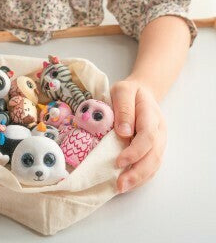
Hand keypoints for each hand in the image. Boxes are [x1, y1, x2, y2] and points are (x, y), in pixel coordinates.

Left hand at [110, 79, 166, 193]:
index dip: (135, 151)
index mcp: (151, 114)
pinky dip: (140, 178)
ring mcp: (159, 142)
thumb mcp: (122, 90)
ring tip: (121, 188)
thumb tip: (123, 132)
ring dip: (139, 179)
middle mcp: (159, 131)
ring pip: (154, 164)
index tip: (118, 161)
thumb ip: (123, 108)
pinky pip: (150, 166)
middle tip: (120, 184)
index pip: (147, 136)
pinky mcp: (154, 149)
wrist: (141, 93)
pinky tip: (127, 184)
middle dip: (137, 172)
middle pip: (154, 155)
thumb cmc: (129, 92)